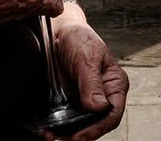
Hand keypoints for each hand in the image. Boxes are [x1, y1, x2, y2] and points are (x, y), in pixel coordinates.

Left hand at [46, 25, 128, 139]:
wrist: (57, 31)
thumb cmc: (78, 37)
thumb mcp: (86, 57)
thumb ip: (92, 83)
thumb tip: (99, 107)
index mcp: (114, 84)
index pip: (112, 114)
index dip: (98, 128)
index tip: (80, 135)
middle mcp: (102, 95)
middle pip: (96, 124)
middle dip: (79, 135)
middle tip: (62, 139)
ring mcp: (84, 100)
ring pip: (79, 126)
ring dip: (66, 134)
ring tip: (50, 136)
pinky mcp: (69, 102)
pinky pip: (65, 120)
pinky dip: (56, 127)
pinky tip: (46, 129)